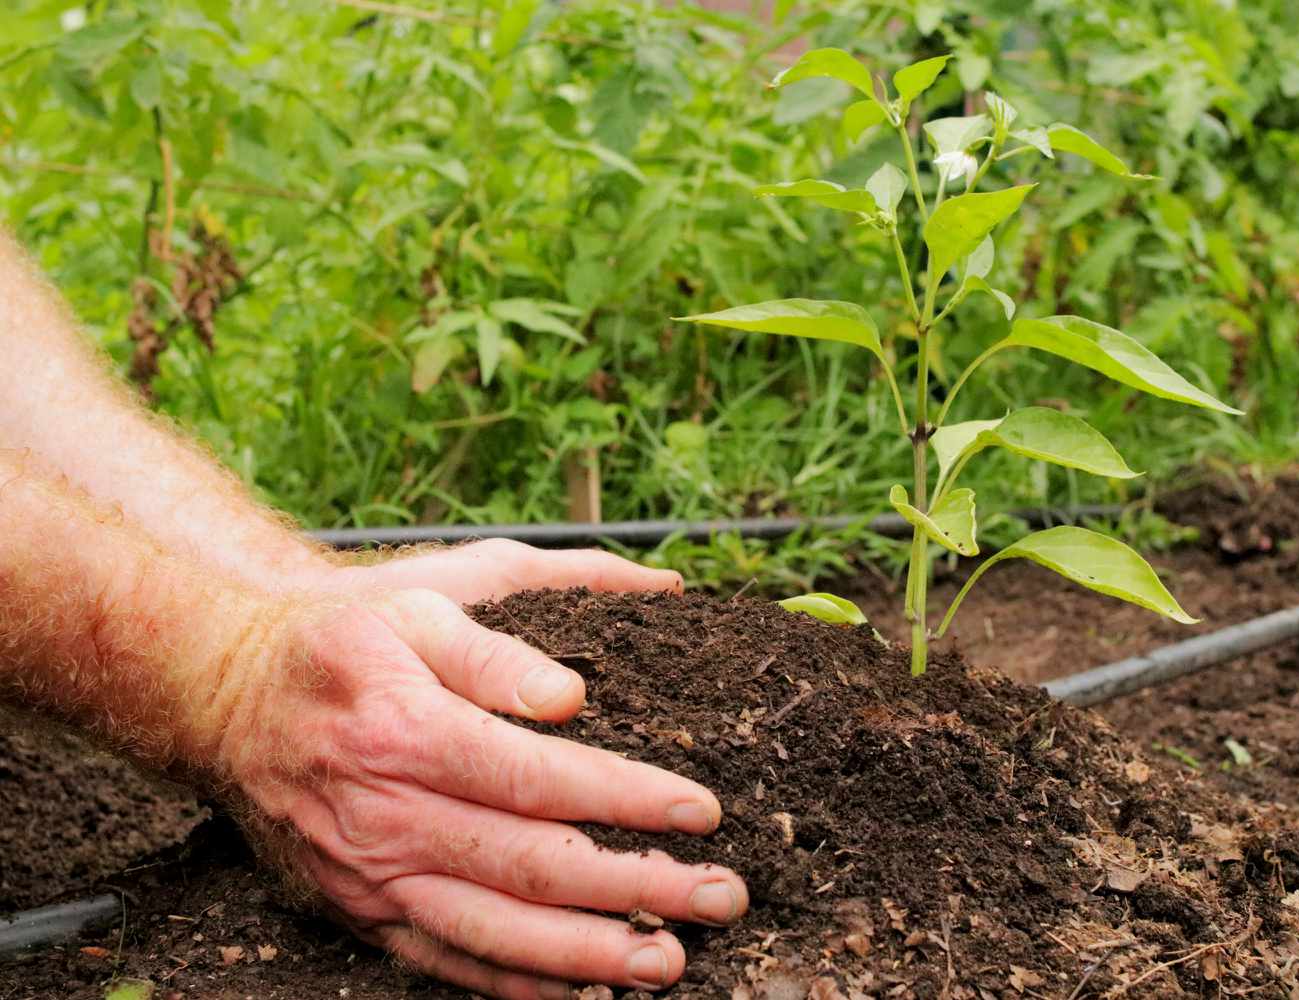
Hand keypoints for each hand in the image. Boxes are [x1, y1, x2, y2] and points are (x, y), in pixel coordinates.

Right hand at [218, 543, 745, 997]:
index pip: (538, 778)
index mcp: (407, 729)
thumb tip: (572, 695)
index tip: (703, 811)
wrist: (227, 694)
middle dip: (637, 886)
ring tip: (670, 961)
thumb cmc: (343, 637)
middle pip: (532, 865)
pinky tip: (583, 990)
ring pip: (495, 929)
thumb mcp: (418, 602)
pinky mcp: (360, 909)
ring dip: (589, 953)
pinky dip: (516, 984)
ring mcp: (371, 873)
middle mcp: (386, 814)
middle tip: (722, 894)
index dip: (627, 798)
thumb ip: (498, 647)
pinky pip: (445, 959)